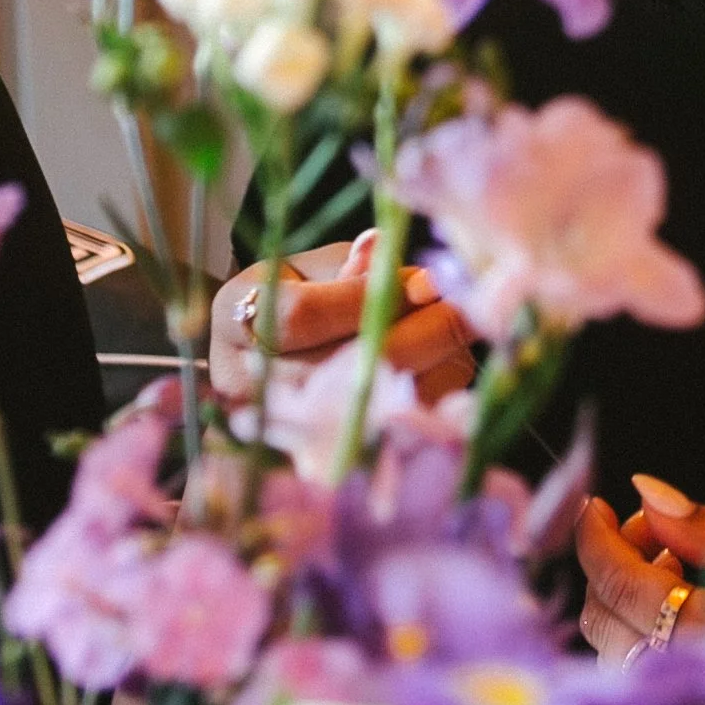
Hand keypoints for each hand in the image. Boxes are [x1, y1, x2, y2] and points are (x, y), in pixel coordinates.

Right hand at [208, 231, 475, 409]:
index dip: (370, 297)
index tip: (428, 281)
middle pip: (343, 367)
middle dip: (421, 333)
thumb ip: (348, 265)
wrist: (267, 358)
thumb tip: (384, 248)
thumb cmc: (294, 295)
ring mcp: (278, 429)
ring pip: (373, 405)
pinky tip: (448, 365)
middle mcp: (245, 383)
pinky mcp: (319, 455)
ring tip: (463, 332)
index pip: (303, 316)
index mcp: (234, 318)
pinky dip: (430, 396)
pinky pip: (391, 431)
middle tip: (469, 307)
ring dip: (434, 366)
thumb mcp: (310, 266)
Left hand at [576, 480, 704, 704]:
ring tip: (697, 585)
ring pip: (618, 670)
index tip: (597, 508)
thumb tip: (647, 495)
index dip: (596, 538)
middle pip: (602, 630)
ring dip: (635, 619)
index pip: (619, 585)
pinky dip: (657, 662)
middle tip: (667, 539)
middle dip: (619, 573)